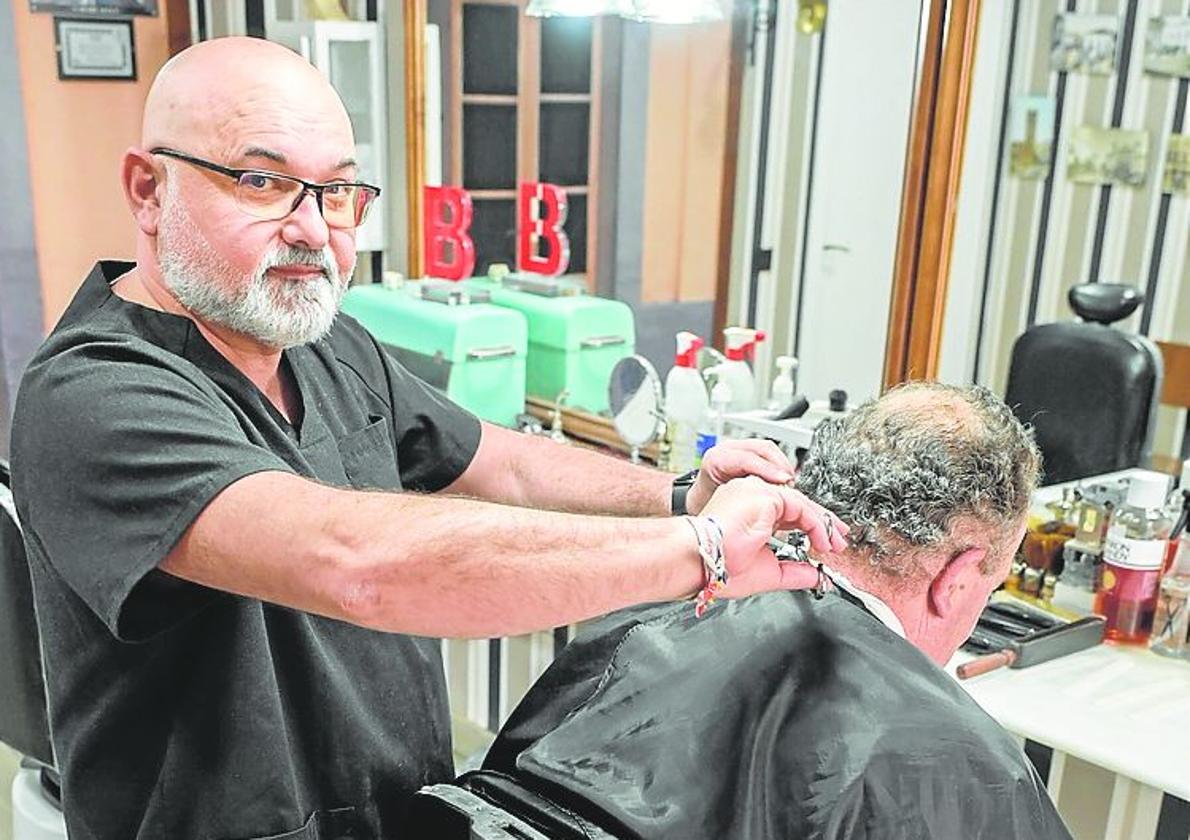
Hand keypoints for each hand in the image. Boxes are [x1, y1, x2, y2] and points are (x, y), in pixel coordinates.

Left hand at [685, 439, 795, 515]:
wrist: (700, 501)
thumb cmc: (708, 504)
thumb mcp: (720, 503)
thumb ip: (740, 500)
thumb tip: (766, 500)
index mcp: (716, 460)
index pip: (746, 459)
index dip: (767, 469)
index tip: (783, 481)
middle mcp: (728, 450)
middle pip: (762, 449)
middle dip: (780, 466)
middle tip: (791, 484)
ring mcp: (740, 449)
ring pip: (769, 450)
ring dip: (783, 466)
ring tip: (790, 484)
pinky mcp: (750, 453)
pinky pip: (770, 455)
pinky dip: (781, 468)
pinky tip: (785, 481)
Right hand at [699, 476, 848, 596]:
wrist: (700, 562)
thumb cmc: (719, 567)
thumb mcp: (767, 571)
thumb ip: (793, 571)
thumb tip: (816, 576)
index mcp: (750, 511)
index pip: (787, 513)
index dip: (810, 527)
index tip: (825, 543)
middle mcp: (752, 496)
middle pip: (797, 505)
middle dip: (823, 524)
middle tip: (840, 540)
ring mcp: (756, 491)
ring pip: (800, 503)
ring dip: (822, 524)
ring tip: (834, 544)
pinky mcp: (763, 495)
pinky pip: (799, 506)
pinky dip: (814, 523)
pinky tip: (821, 540)